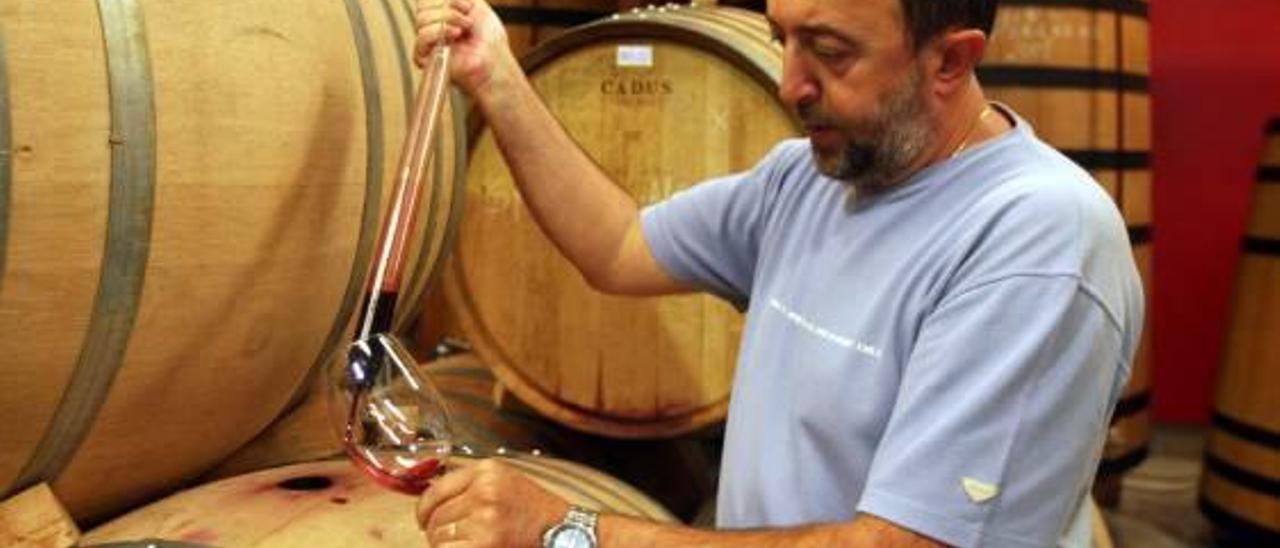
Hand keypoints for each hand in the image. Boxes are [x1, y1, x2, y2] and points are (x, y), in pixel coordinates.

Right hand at [415, 0, 518, 97]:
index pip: (425, 1)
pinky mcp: (426, 58)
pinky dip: (439, 31)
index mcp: (440, 14)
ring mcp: (428, 42)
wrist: (494, 60)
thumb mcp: (476, 4)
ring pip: (422, 19)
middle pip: (422, 7)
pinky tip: (456, 34)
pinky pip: (422, 38)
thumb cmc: (489, 37)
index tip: (467, 5)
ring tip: (466, 28)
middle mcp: (431, 27)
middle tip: (468, 19)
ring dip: (448, 18)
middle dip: (448, 8)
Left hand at [417, 459, 570, 546]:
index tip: (424, 521)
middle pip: (435, 515)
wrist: (565, 534)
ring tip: (465, 545)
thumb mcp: (505, 482)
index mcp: (487, 471)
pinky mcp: (484, 543)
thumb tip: (431, 502)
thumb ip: (471, 485)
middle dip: (437, 531)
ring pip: (439, 536)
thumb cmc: (535, 512)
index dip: (424, 509)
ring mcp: (484, 519)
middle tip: (452, 540)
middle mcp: (484, 491)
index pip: (436, 489)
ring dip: (444, 546)